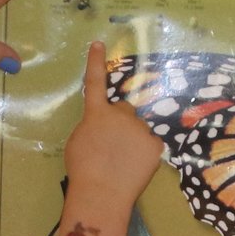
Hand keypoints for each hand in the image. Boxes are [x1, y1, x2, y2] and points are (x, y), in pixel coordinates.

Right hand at [62, 41, 164, 214]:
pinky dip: (144, 154)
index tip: (99, 43)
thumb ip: (92, 127)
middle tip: (112, 145)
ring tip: (122, 162)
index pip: (95, 82)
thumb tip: (103, 127)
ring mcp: (140, 128)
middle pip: (123, 110)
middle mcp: (120, 114)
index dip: (96, 62)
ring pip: (138, 129)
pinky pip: (150, 144)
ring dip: (132, 139)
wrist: (102, 192)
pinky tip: (134, 167)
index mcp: (97, 113)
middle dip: (120, 122)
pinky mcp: (155, 144)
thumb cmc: (83, 169)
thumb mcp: (78, 141)